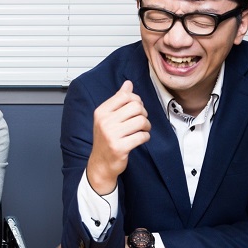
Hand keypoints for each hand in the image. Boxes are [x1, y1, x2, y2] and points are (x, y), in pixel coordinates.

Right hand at [86, 80, 150, 194]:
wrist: (100, 163)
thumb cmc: (106, 139)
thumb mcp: (107, 118)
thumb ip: (118, 100)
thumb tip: (128, 83)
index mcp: (101, 112)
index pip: (125, 96)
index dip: (136, 100)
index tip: (136, 109)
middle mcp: (104, 122)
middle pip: (136, 107)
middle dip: (143, 113)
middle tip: (141, 121)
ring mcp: (111, 135)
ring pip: (141, 121)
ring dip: (146, 126)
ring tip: (142, 130)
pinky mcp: (120, 147)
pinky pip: (142, 136)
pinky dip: (145, 137)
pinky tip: (139, 139)